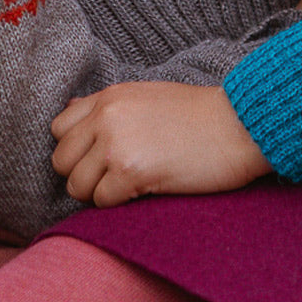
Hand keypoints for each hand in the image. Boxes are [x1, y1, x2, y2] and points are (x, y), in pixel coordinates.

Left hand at [50, 83, 271, 207]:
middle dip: (81, 176)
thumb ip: (106, 106)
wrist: (242, 124)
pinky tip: (139, 195)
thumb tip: (71, 109)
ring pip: (77, 185)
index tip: (95, 160)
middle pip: (61, 160)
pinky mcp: (133, 172)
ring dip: (96, 194)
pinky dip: (116, 205)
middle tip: (108, 182)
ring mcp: (116, 145)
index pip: (58, 129)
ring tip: (124, 190)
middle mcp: (104, 118)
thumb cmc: (198, 114)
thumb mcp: (143, 96)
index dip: (74, 150)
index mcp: (106, 98)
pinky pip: (102, 200)